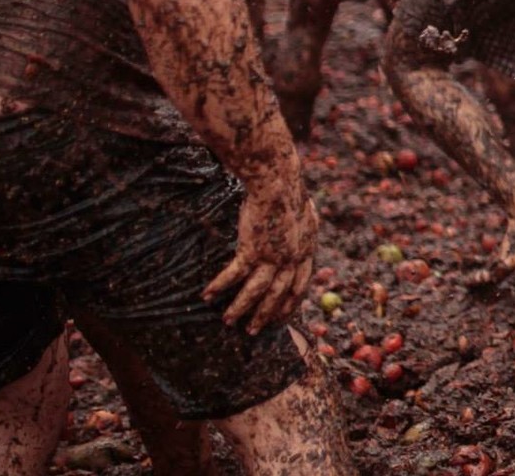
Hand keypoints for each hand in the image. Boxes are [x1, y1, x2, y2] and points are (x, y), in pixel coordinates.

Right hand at [204, 173, 316, 333]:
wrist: (278, 183)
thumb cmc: (289, 192)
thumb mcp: (305, 214)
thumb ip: (303, 228)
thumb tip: (306, 226)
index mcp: (306, 250)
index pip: (301, 285)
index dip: (291, 303)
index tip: (282, 318)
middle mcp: (292, 258)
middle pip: (279, 295)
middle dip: (265, 315)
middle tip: (253, 331)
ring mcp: (273, 256)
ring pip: (256, 291)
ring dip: (240, 308)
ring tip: (228, 321)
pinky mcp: (252, 250)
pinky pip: (234, 275)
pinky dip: (220, 286)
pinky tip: (207, 295)